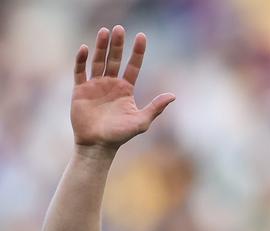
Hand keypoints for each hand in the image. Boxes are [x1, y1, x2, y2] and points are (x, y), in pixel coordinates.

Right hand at [71, 26, 174, 150]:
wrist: (97, 145)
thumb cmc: (120, 135)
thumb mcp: (141, 121)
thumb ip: (155, 107)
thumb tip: (173, 96)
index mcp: (126, 89)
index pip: (133, 66)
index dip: (137, 52)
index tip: (141, 36)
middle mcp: (111, 84)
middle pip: (114, 59)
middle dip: (117, 44)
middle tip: (118, 28)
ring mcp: (95, 85)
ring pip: (98, 61)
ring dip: (100, 46)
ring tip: (104, 31)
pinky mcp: (80, 89)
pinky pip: (80, 71)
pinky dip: (82, 60)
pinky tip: (85, 49)